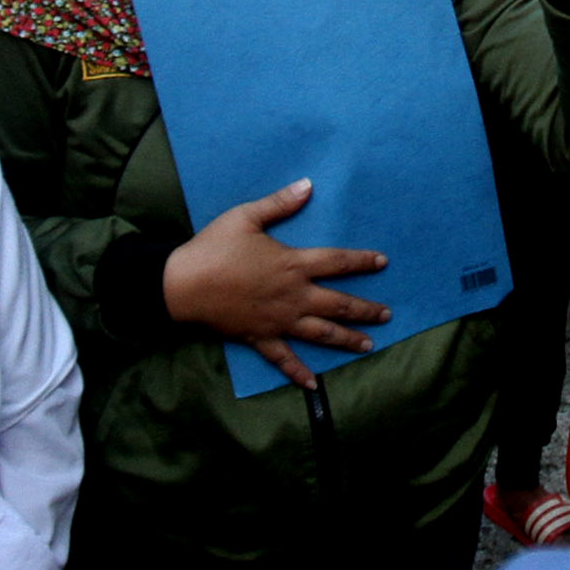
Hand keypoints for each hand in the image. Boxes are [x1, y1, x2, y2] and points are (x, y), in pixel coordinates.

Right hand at [162, 178, 389, 389]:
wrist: (182, 285)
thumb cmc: (213, 248)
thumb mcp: (246, 217)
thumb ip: (280, 203)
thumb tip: (308, 185)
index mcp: (293, 264)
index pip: (337, 262)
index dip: (362, 262)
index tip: (382, 263)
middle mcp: (294, 296)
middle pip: (340, 304)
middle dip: (366, 310)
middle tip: (386, 314)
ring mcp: (279, 320)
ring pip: (322, 333)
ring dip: (347, 340)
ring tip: (368, 345)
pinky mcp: (261, 337)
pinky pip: (284, 359)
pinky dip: (299, 373)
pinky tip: (314, 385)